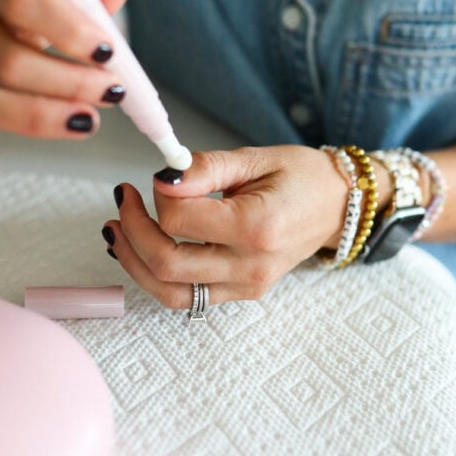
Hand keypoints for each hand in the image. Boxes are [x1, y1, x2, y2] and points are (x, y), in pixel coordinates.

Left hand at [102, 146, 348, 307]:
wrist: (338, 205)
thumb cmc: (301, 176)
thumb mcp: (255, 158)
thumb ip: (206, 168)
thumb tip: (162, 177)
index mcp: (257, 227)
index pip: (180, 221)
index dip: (158, 196)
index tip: (158, 175)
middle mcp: (251, 265)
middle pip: (167, 263)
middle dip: (133, 231)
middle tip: (123, 199)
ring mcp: (247, 285)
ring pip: (170, 292)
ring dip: (134, 262)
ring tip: (117, 230)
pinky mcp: (242, 293)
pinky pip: (187, 297)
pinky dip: (157, 276)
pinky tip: (142, 249)